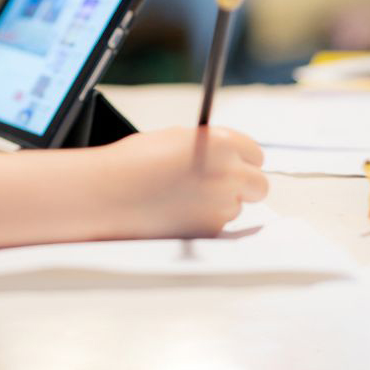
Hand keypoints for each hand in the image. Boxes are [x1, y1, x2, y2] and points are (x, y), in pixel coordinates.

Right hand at [109, 126, 267, 237]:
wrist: (110, 192)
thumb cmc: (136, 160)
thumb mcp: (178, 138)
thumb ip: (210, 145)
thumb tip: (228, 156)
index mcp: (222, 143)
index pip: (256, 153)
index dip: (243, 159)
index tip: (235, 163)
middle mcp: (229, 174)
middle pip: (259, 185)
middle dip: (245, 185)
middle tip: (223, 185)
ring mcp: (221, 205)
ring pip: (237, 207)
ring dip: (221, 203)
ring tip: (184, 197)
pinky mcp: (209, 230)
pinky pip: (218, 225)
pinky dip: (204, 220)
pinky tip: (178, 211)